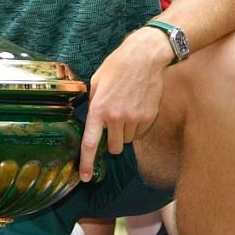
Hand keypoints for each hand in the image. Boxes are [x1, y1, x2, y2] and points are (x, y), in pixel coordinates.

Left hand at [80, 33, 167, 181]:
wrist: (144, 57)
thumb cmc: (117, 66)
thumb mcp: (97, 82)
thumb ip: (94, 104)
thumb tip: (93, 122)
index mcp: (98, 109)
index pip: (90, 143)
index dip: (86, 163)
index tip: (85, 177)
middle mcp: (116, 117)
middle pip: (112, 147)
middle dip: (111, 141)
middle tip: (113, 124)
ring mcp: (134, 119)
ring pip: (127, 141)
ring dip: (125, 133)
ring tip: (126, 110)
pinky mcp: (149, 117)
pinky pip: (141, 134)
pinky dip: (138, 128)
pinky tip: (137, 109)